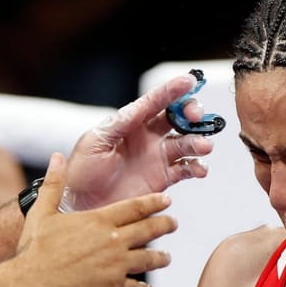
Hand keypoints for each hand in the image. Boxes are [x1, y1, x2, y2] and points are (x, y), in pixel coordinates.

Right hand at [15, 153, 175, 286]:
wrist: (34, 283)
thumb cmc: (35, 248)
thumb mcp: (42, 212)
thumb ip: (53, 184)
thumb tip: (56, 157)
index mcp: (100, 221)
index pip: (136, 207)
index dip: (154, 203)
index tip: (167, 200)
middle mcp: (114, 241)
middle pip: (149, 230)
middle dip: (165, 225)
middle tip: (174, 224)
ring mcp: (116, 266)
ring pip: (149, 259)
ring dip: (160, 258)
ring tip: (166, 258)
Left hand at [62, 72, 214, 210]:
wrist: (81, 205)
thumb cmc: (81, 172)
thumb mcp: (94, 142)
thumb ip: (118, 124)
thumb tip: (139, 107)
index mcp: (130, 123)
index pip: (155, 101)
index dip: (172, 90)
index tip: (189, 81)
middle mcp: (147, 137)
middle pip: (177, 118)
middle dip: (190, 113)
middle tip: (196, 117)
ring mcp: (156, 157)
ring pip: (186, 143)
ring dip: (198, 141)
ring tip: (203, 146)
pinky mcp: (162, 178)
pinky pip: (186, 169)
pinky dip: (197, 167)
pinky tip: (199, 169)